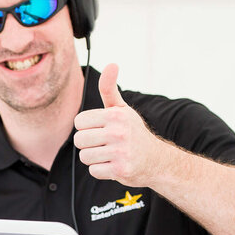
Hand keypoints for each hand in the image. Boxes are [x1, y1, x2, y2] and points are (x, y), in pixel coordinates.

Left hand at [73, 63, 165, 185]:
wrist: (156, 160)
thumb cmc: (132, 132)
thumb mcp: (121, 109)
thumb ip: (109, 88)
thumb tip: (112, 63)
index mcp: (116, 115)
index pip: (79, 122)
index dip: (86, 127)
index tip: (100, 129)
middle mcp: (118, 132)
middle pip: (79, 140)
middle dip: (88, 144)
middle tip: (104, 144)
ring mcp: (120, 152)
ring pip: (85, 156)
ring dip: (94, 158)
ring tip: (109, 154)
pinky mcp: (121, 170)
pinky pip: (94, 171)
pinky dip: (101, 171)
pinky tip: (114, 165)